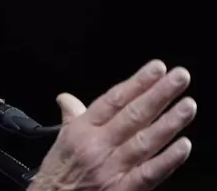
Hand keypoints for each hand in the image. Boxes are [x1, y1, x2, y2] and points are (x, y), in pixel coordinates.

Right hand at [29, 60, 195, 190]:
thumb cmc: (59, 172)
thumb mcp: (60, 140)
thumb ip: (70, 116)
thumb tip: (66, 98)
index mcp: (81, 130)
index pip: (113, 100)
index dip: (137, 83)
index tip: (157, 68)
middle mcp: (97, 146)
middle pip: (132, 115)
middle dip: (158, 94)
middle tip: (180, 77)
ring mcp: (111, 168)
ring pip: (144, 141)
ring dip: (168, 122)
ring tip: (188, 104)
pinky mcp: (122, 190)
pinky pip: (148, 173)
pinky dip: (167, 160)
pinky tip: (184, 145)